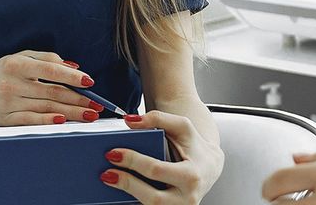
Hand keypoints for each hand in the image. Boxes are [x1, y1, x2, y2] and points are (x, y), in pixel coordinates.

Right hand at [0, 50, 101, 125]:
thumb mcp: (18, 57)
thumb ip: (46, 58)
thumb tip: (74, 66)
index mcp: (17, 64)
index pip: (51, 70)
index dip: (72, 76)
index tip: (90, 82)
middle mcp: (12, 83)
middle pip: (52, 92)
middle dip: (78, 99)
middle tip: (96, 105)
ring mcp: (8, 102)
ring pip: (46, 108)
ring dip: (71, 112)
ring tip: (88, 115)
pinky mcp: (5, 119)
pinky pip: (31, 121)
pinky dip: (48, 121)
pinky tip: (63, 121)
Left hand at [101, 110, 223, 203]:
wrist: (209, 167)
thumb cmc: (194, 147)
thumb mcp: (182, 126)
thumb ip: (157, 119)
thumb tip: (130, 121)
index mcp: (192, 175)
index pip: (157, 170)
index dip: (132, 161)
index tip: (113, 153)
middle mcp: (188, 198)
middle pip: (153, 198)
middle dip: (127, 184)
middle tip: (106, 172)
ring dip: (128, 196)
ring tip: (111, 180)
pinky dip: (134, 201)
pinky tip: (121, 191)